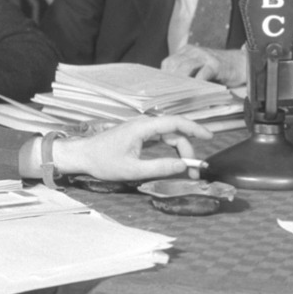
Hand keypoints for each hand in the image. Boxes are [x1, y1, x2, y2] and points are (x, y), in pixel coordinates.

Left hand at [54, 115, 211, 181]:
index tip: (210, 137)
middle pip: (176, 131)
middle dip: (189, 149)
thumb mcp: (133, 170)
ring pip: (170, 135)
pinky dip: (172, 148)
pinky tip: (176, 160)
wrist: (82, 155)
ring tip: (188, 169)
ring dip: (181, 150)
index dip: (195, 128)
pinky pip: (162, 138)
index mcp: (143, 127)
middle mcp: (144, 124)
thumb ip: (160, 167)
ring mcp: (142, 128)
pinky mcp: (139, 135)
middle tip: (195, 170)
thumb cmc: (103, 162)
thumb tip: (183, 166)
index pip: (176, 123)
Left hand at [160, 45, 249, 89]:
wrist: (239, 63)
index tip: (158, 90)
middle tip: (165, 96)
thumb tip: (168, 90)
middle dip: (169, 81)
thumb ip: (185, 74)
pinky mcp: (216, 64)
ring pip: (186, 68)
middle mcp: (194, 51)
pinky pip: (203, 74)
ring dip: (180, 83)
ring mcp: (205, 57)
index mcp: (186, 51)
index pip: (168, 62)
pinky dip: (197, 84)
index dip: (162, 77)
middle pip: (175, 65)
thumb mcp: (198, 68)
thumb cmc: (217, 68)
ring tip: (176, 95)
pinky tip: (194, 92)